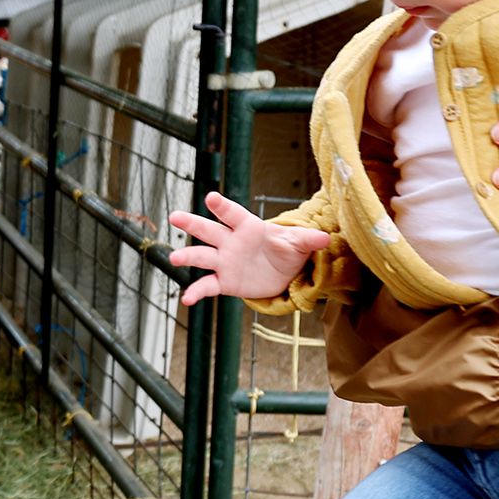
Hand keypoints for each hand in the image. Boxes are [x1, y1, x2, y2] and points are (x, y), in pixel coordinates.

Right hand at [165, 192, 337, 305]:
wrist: (282, 273)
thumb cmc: (287, 251)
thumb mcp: (299, 244)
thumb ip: (308, 239)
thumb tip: (325, 237)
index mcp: (249, 227)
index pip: (234, 214)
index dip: (223, 206)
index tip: (210, 197)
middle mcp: (231, 242)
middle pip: (209, 230)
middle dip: (192, 223)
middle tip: (175, 216)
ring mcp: (224, 261)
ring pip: (202, 256)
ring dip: (187, 256)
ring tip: (173, 257)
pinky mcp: (223, 281)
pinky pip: (207, 285)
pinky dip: (196, 292)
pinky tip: (186, 300)